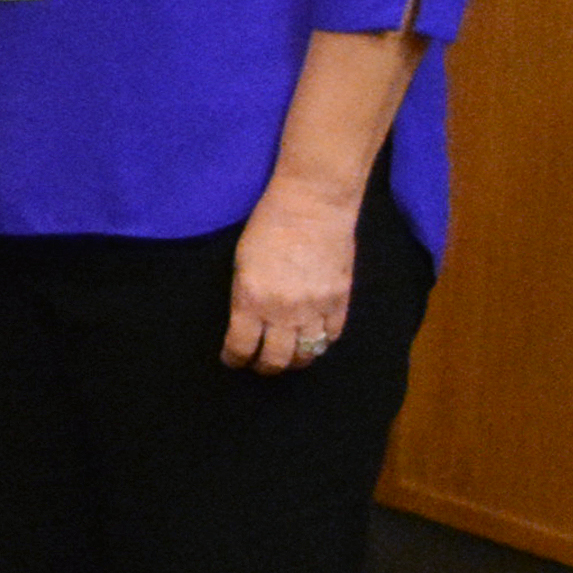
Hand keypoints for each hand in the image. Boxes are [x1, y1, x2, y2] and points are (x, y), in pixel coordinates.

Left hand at [224, 178, 359, 374]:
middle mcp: (283, 311)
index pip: (240, 347)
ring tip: (287, 358)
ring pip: (307, 354)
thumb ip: (245, 298)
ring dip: (294, 361)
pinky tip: (312, 341)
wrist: (312, 205)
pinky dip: (321, 344)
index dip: (234, 359)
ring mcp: (315, 308)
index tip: (232, 360)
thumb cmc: (267, 227)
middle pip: (275, 359)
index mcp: (251, 300)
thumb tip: (247, 323)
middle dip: (263, 367)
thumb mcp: (241, 264)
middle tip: (258, 364)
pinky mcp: (340, 301)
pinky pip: (332, 336)